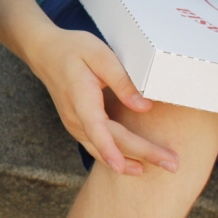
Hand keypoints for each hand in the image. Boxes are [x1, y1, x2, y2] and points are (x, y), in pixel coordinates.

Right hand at [29, 28, 177, 174]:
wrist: (44, 53)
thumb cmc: (73, 50)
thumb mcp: (100, 55)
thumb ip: (122, 81)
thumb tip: (144, 107)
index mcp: (81, 97)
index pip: (96, 127)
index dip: (109, 148)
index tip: (122, 166)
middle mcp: (75, 116)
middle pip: (110, 142)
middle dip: (141, 155)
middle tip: (173, 164)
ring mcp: (74, 124)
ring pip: (102, 149)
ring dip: (130, 161)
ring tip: (160, 167)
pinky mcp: (78, 125)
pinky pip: (97, 146)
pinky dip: (117, 157)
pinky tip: (134, 165)